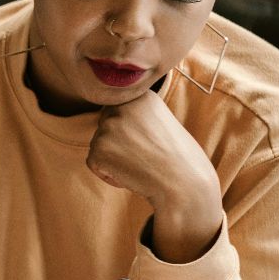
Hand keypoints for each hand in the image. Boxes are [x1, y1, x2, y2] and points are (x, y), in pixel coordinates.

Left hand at [89, 91, 220, 231]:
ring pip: (98, 144)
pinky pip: (93, 163)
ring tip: (141, 165)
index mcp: (141, 96)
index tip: (151, 143)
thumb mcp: (160, 122)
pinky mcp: (99, 148)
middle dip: (119, 143)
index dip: (131, 133)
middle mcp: (123, 106)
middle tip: (145, 156)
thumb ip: (136, 116)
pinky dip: (108, 174)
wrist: (185, 183)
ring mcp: (109, 127)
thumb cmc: (179, 159)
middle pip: (106, 126)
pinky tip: (132, 175)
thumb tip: (108, 120)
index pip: (119, 112)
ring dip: (114, 159)